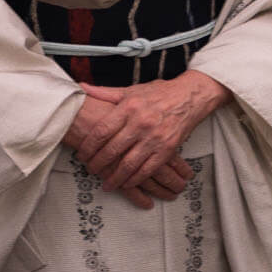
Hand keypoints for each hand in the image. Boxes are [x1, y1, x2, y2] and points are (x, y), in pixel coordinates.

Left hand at [63, 89, 191, 207]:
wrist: (189, 96)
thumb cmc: (159, 93)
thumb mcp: (131, 90)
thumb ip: (105, 92)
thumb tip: (82, 87)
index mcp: (129, 107)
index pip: (102, 131)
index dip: (89, 146)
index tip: (82, 154)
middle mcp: (141, 122)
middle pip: (112, 150)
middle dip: (98, 164)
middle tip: (91, 170)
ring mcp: (155, 137)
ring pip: (129, 164)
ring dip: (115, 177)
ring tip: (107, 184)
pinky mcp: (167, 148)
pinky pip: (147, 169)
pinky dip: (135, 179)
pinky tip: (127, 183)